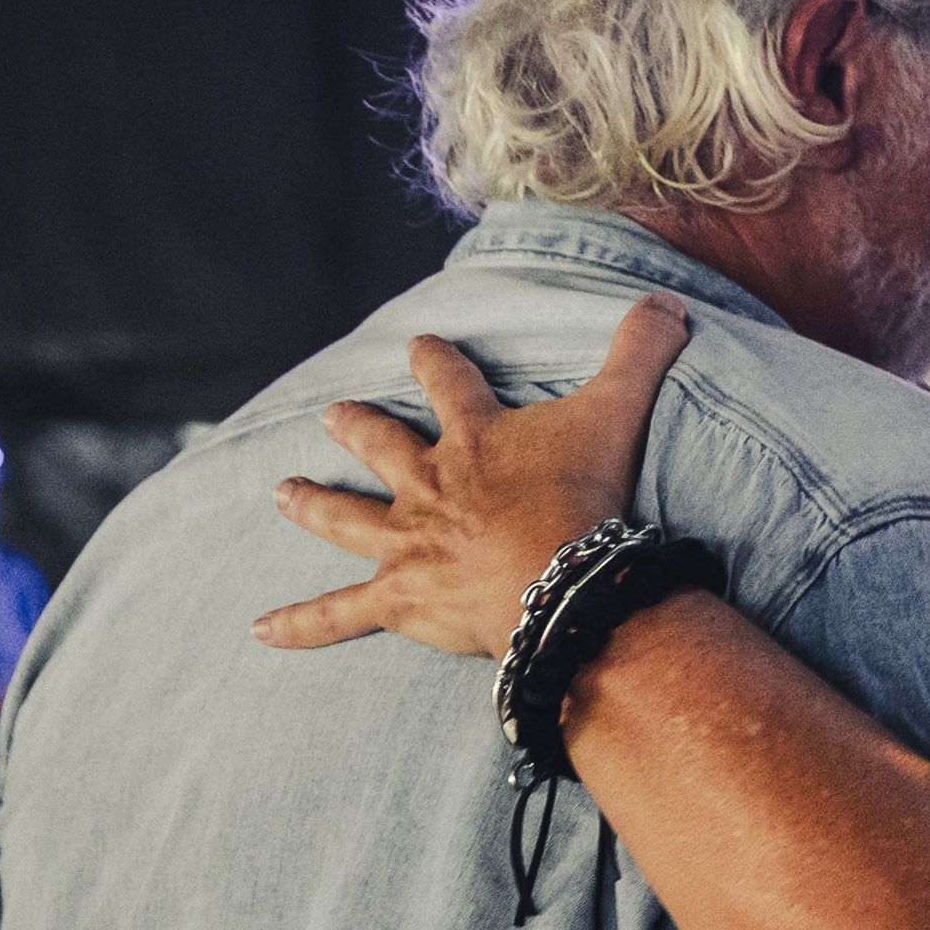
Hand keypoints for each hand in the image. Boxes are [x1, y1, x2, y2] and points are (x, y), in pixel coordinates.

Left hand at [253, 304, 689, 665]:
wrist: (556, 577)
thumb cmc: (582, 496)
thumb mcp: (617, 411)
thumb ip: (641, 352)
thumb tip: (670, 299)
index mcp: (473, 439)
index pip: (449, 386)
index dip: (433, 364)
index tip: (416, 346)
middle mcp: (429, 484)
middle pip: (381, 447)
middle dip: (357, 429)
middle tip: (332, 416)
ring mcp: (408, 542)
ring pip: (347, 518)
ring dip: (313, 505)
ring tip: (281, 494)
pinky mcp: (400, 599)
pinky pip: (340, 615)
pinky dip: (301, 624)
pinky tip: (258, 630)